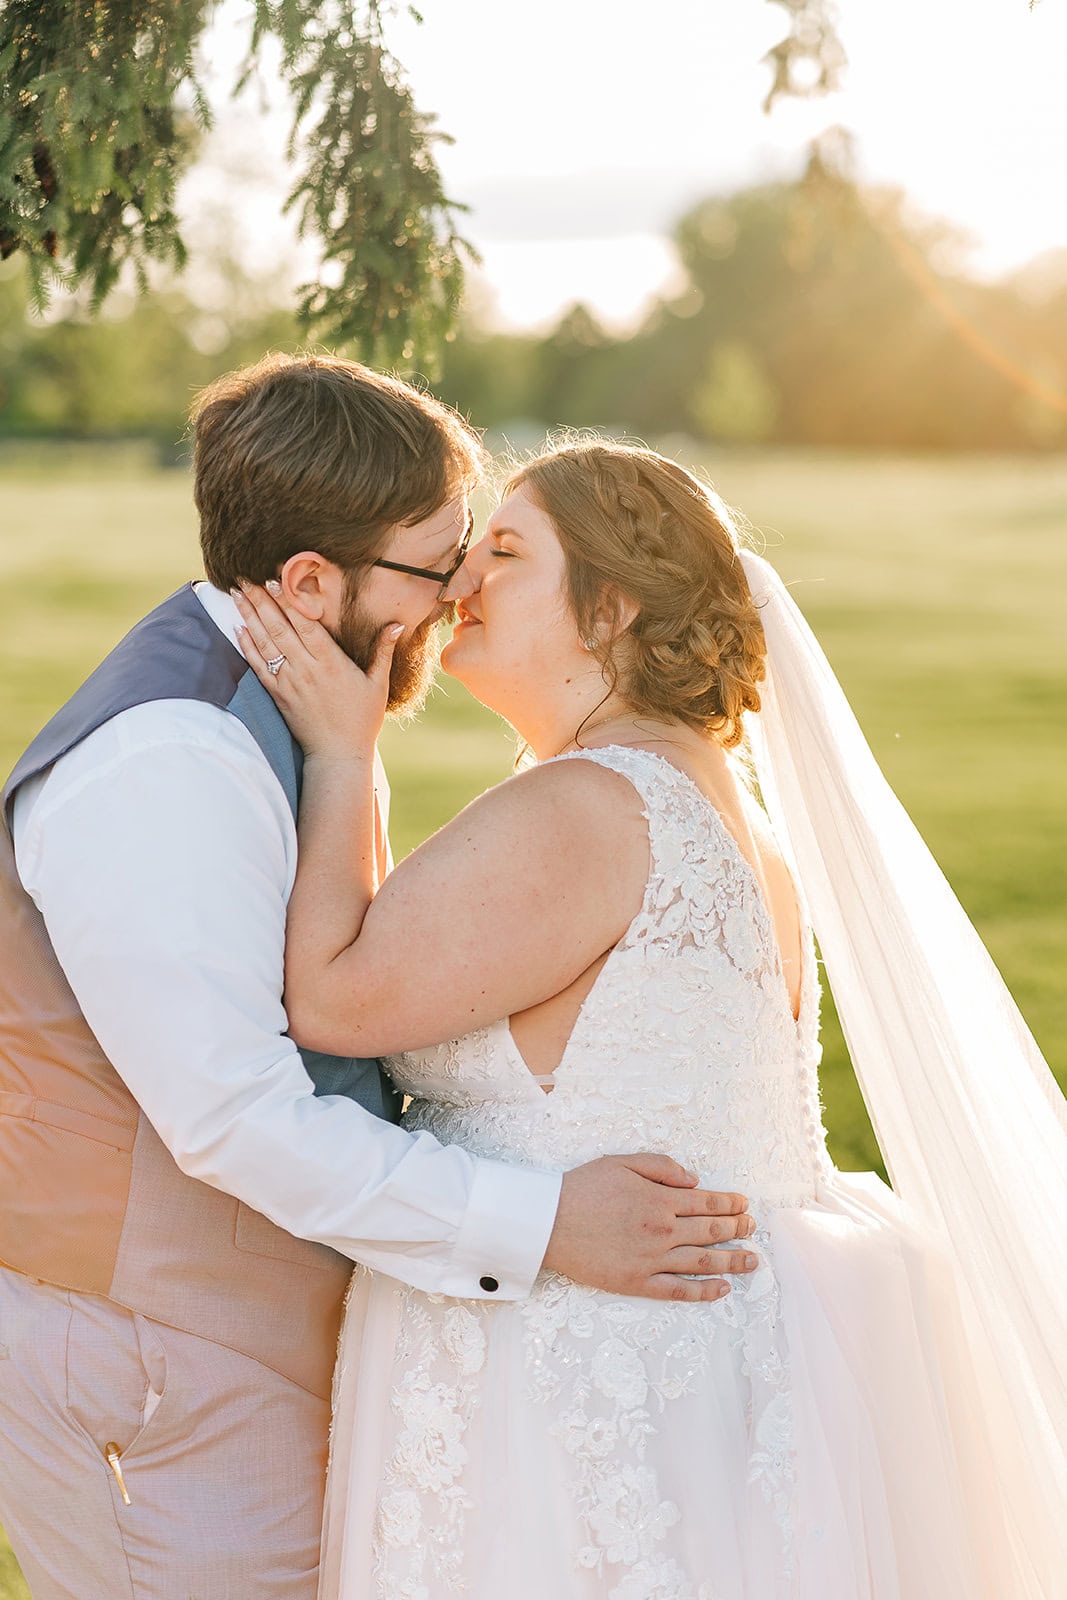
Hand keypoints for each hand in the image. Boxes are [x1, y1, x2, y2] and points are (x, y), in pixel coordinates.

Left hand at [233, 581, 402, 758]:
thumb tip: (397, 624)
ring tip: (237, 593)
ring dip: (249, 616)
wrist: (338, 755)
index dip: (288, 600)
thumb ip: (384, 651)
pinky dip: (247, 646)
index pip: (305, 624)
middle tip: (246, 577)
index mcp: (331, 662)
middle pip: (280, 627)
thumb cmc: (362, 719)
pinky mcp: (278, 695)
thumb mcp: (378, 684)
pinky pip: (259, 666)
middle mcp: (307, 669)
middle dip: (261, 600)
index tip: (274, 579)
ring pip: (266, 643)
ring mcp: (290, 682)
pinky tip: (238, 628)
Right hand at [543, 1154, 757, 1301]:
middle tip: (753, 1228)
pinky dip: (704, 1292)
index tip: (745, 1205)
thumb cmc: (581, 1188)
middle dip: (737, 1228)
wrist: (548, 1222)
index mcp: (659, 1200)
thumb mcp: (621, 1162)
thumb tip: (695, 1179)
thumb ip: (662, 1167)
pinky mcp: (637, 1283)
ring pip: (703, 1262)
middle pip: (711, 1231)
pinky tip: (722, 1289)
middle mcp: (662, 1231)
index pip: (707, 1202)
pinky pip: (679, 1291)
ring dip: (732, 1260)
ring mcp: (651, 1260)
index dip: (730, 1203)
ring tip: (752, 1260)